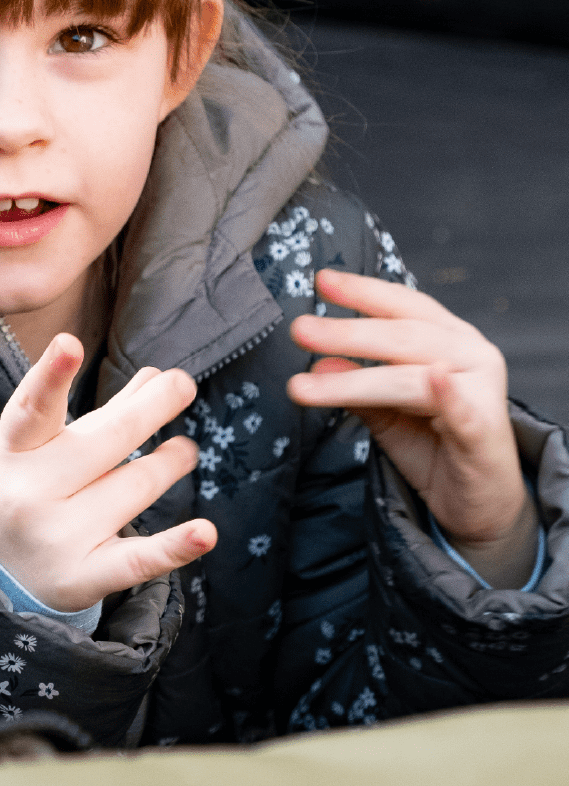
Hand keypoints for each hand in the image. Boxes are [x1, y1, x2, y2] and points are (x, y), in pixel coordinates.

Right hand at [0, 334, 216, 610]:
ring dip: (168, 462)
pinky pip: (137, 560)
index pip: (32, 409)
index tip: (70, 344)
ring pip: (133, 487)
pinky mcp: (84, 578)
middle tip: (182, 384)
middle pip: (104, 442)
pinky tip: (205, 531)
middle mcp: (30, 494)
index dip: (51, 376)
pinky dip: (175, 547)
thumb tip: (156, 375)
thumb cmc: (27, 487)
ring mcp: (57, 538)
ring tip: (184, 449)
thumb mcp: (40, 445)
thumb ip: (98, 413)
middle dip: (149, 409)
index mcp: (12, 452)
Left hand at [288, 268, 536, 587]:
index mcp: (447, 337)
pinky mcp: (486, 431)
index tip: (322, 280)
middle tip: (300, 330)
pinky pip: (464, 410)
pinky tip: (435, 379)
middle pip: (401, 335)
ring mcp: (483, 390)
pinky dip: (449, 394)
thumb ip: (354, 385)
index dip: (363, 291)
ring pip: (412, 375)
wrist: (478, 505)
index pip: (402, 305)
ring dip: (357, 378)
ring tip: (306, 384)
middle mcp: (470, 353)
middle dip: (347, 332)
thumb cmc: (434, 447)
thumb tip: (317, 362)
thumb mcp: (384, 411)